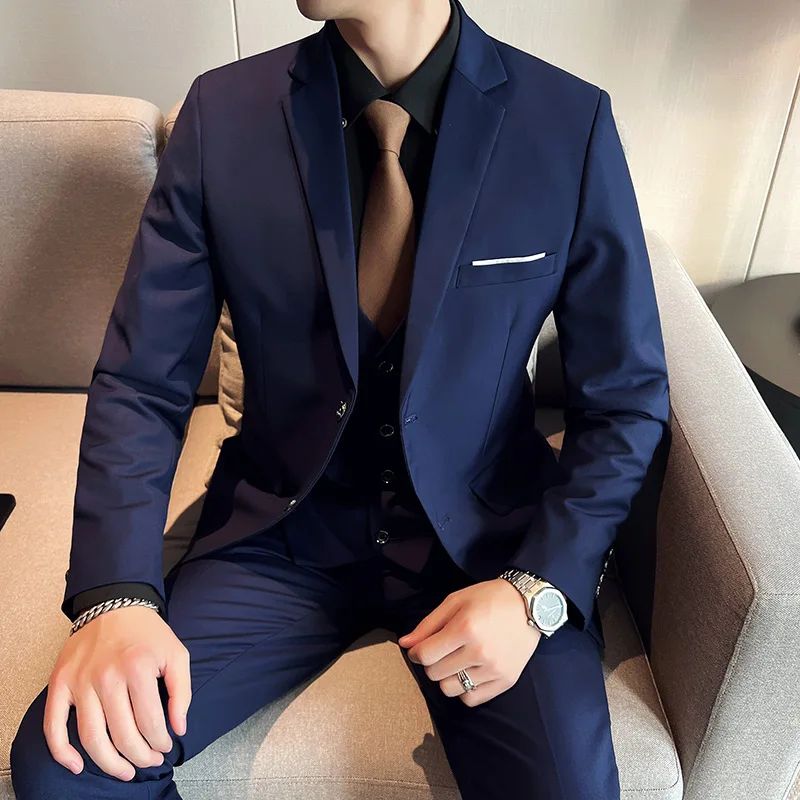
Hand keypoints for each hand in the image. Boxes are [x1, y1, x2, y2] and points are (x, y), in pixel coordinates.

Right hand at [44, 606, 190, 779]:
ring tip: (125, 771)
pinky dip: (62, 752)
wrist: (114, 604)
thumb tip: (179, 729)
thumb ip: (181, 692)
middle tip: (149, 762)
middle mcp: (107, 677)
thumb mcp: (177, 654)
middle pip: (123, 735)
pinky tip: (78, 766)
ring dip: (109, 763)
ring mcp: (80, 682)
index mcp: (139, 668)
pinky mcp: (60, 683)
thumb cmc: (148, 633)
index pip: (151, 723)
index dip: (160, 742)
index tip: (165, 747)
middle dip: (140, 757)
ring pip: (92, 738)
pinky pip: (53, 726)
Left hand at [397, 578, 539, 705]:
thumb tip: (405, 644)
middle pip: (435, 674)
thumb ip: (428, 625)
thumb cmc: (488, 598)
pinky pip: (471, 699)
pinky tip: (469, 672)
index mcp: (465, 628)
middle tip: (441, 650)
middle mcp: (480, 652)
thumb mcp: (455, 601)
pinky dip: (464, 689)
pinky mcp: (506, 681)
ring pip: (450, 689)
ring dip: (446, 677)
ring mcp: (494, 669)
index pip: (425, 655)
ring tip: (455, 661)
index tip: (420, 648)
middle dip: (431, 663)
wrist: (529, 605)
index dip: (416, 653)